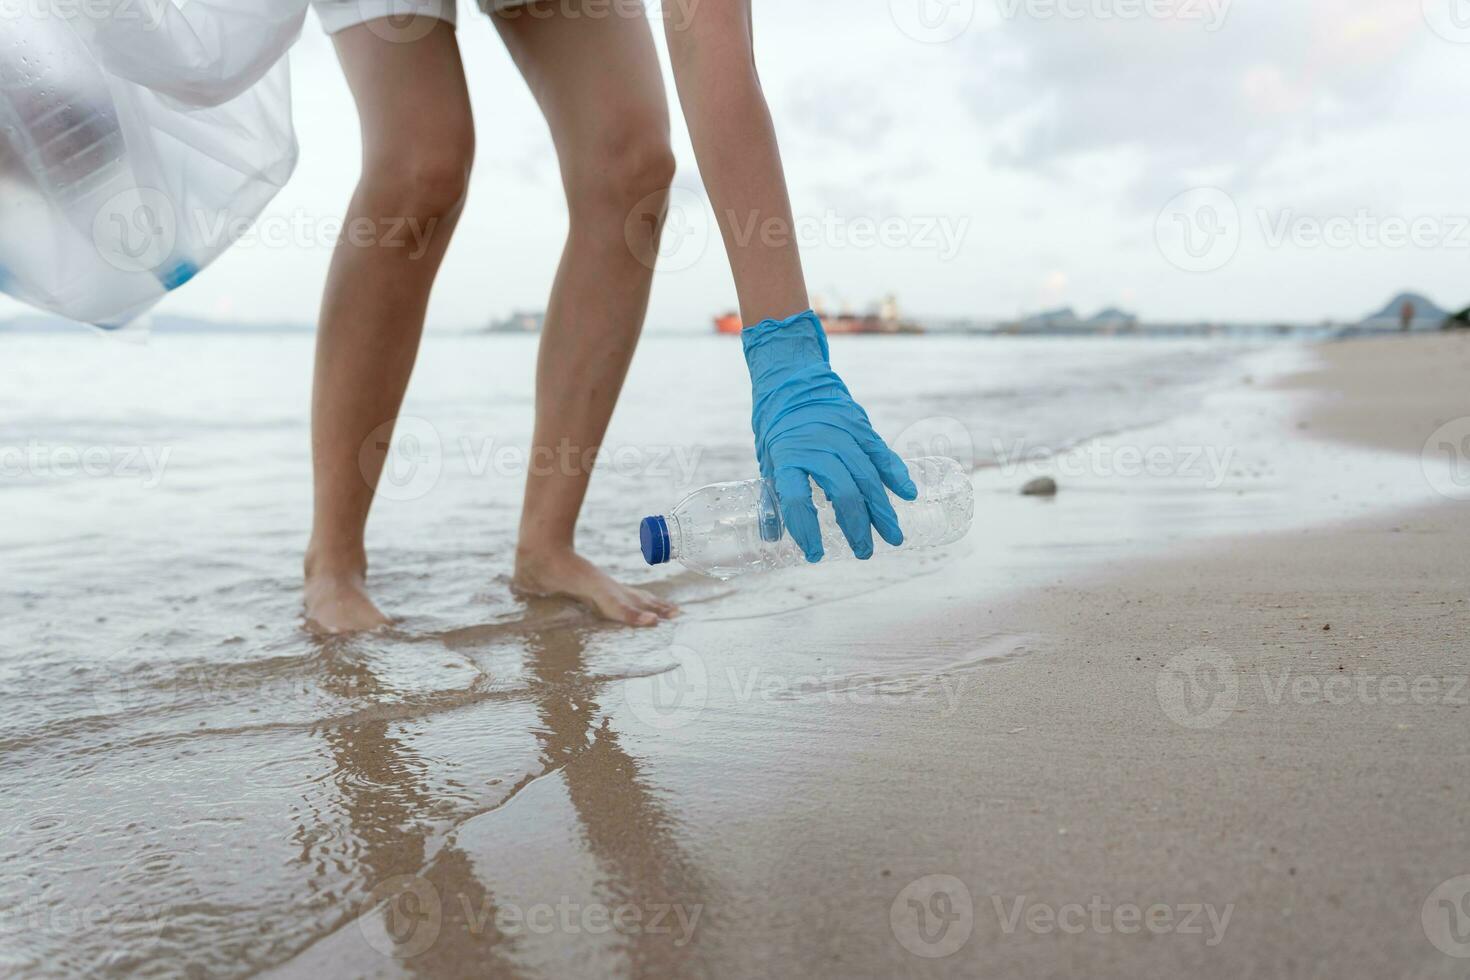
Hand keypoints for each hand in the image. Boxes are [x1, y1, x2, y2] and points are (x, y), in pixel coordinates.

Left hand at [742, 310, 916, 561]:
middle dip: (856, 528)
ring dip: (881, 511)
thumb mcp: (767, 460)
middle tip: (865, 552)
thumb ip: (776, 495)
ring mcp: (842, 435)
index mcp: (787, 457)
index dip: (807, 531)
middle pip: (843, 494)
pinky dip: (896, 474)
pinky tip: (908, 495)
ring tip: (892, 537)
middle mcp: (817, 447)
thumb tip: (773, 539)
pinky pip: (881, 453)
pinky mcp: (860, 426)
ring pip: (867, 478)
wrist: (792, 380)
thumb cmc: (777, 426)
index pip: (797, 501)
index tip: (816, 555)